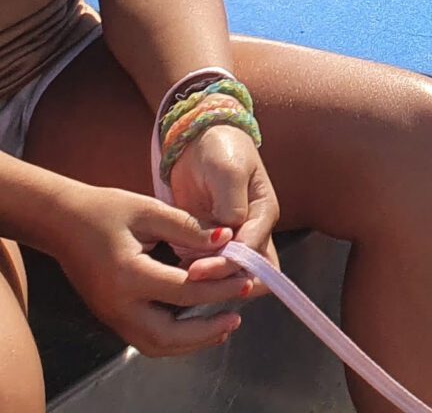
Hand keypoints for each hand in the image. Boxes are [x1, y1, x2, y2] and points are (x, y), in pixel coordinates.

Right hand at [49, 184, 249, 355]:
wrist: (62, 222)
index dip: (219, 288)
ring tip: (223, 327)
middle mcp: (117, 305)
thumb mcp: (149, 210)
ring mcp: (111, 316)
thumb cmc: (105, 211)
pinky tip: (197, 327)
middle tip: (237, 317)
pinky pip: (145, 339)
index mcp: (128, 276)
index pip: (184, 292)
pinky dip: (174, 340)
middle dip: (206, 330)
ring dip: (191, 342)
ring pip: (154, 345)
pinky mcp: (111, 317)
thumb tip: (227, 238)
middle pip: (167, 335)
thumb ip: (188, 226)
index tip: (246, 279)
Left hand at [168, 126, 280, 282]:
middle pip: (251, 269)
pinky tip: (178, 272)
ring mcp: (232, 237)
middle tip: (192, 277)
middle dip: (224, 278)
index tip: (199, 269)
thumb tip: (230, 234)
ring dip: (210, 279)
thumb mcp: (228, 171)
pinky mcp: (210, 240)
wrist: (198, 139)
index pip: (254, 249)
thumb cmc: (220, 149)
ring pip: (231, 273)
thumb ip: (232, 203)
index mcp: (263, 212)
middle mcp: (252, 229)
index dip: (229, 263)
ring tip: (182, 277)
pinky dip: (197, 273)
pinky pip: (209, 265)